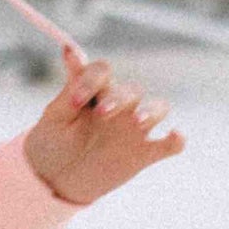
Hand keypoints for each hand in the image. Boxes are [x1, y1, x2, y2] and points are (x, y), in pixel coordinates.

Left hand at [22, 43, 185, 205]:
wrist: (55, 178)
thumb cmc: (52, 141)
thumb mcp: (55, 116)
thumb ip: (70, 88)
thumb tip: (71, 50)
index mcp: (94, 91)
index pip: (102, 71)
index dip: (91, 81)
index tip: (75, 102)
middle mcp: (118, 105)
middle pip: (131, 89)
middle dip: (119, 98)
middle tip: (101, 114)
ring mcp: (133, 128)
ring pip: (158, 108)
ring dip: (152, 111)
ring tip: (138, 122)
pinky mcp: (144, 153)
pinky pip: (169, 145)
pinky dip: (176, 140)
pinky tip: (176, 136)